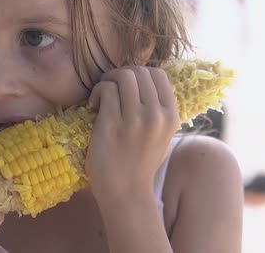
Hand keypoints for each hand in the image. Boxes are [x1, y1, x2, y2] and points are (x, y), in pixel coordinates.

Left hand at [85, 66, 179, 199]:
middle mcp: (156, 116)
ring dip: (107, 81)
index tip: (125, 87)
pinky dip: (97, 92)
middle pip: (138, 71)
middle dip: (119, 75)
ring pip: (122, 76)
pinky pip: (106, 90)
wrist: (125, 192)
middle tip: (108, 89)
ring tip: (101, 98)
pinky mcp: (112, 125)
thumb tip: (146, 80)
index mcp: (171, 116)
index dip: (138, 73)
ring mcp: (135, 120)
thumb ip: (158, 109)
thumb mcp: (161, 135)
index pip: (158, 74)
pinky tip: (93, 107)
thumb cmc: (139, 162)